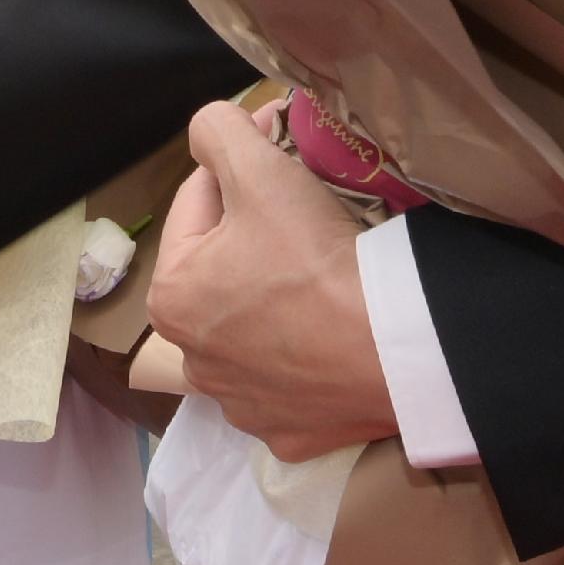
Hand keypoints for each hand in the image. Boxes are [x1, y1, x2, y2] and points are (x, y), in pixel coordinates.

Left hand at [148, 101, 396, 460]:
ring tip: (321, 271)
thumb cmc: (314, 260)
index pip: (200, 203)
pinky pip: (293, 379)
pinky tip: (333, 332)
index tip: (281, 147)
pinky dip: (308, 354)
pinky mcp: (290, 435)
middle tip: (307, 210)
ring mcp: (242, 403)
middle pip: (225, 268)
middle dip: (256, 232)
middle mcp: (193, 359)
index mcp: (171, 296)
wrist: (392, 350)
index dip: (240, 166)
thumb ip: (216, 131)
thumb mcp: (259, 170)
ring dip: (276, 297)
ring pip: (255, 326)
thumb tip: (209, 129)